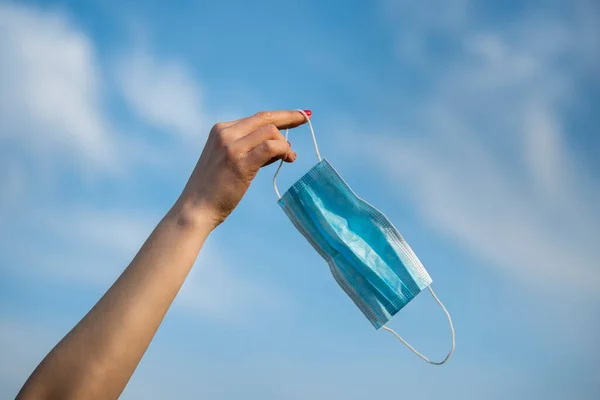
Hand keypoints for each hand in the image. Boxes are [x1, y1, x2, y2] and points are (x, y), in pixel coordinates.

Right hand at [177, 110, 309, 227]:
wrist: (196, 208)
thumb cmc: (215, 189)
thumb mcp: (229, 160)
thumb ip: (250, 149)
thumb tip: (280, 146)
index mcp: (221, 130)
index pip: (257, 118)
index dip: (280, 116)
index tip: (297, 115)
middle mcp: (225, 133)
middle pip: (265, 119)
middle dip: (289, 117)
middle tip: (306, 119)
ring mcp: (232, 147)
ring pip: (270, 132)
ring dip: (285, 144)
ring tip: (289, 157)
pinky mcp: (240, 163)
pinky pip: (271, 147)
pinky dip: (283, 151)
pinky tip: (287, 159)